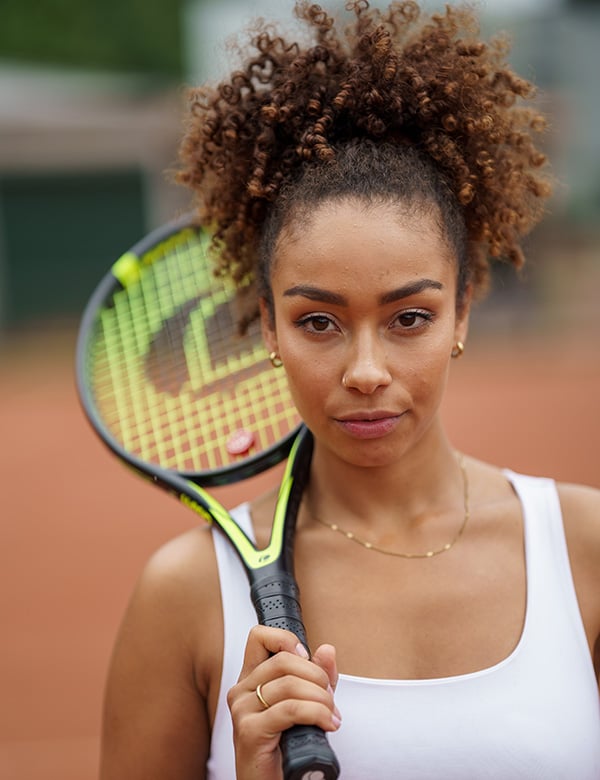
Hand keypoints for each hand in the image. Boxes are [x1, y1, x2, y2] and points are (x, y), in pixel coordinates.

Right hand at [227, 626, 340, 779]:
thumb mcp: (306, 703)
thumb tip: (327, 649)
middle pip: (283, 660)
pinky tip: (328, 725)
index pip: (258, 637)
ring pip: (290, 685)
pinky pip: (290, 710)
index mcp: (250, 679)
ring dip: (321, 699)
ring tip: (331, 715)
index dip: (285, 639)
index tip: (306, 657)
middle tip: (330, 697)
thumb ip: (317, 676)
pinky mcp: (249, 731)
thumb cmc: (287, 746)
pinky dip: (317, 714)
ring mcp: (242, 710)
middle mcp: (241, 690)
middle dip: (317, 676)